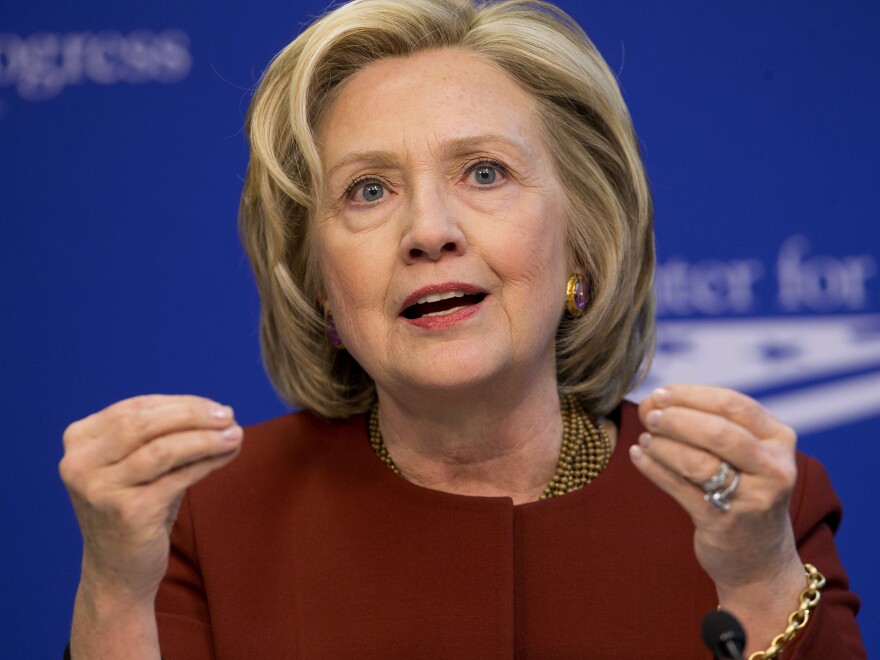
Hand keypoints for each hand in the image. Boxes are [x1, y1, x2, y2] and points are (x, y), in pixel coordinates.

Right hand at [60, 394, 242, 603]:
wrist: (117, 572)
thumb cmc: (136, 509)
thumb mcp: (140, 465)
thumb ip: (166, 435)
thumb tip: (220, 413)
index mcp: (78, 441)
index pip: (135, 408)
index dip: (180, 403)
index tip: (215, 407)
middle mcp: (80, 463)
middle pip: (146, 423)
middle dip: (194, 414)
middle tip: (228, 416)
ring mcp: (101, 489)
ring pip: (164, 448)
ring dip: (206, 438)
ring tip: (236, 434)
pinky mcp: (128, 513)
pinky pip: (178, 477)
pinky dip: (208, 462)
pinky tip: (229, 455)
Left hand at [631, 384, 801, 592]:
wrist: (761, 560)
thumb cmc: (744, 492)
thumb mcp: (745, 454)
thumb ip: (707, 423)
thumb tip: (654, 401)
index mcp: (779, 440)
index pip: (733, 404)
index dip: (691, 395)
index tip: (660, 393)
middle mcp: (774, 468)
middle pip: (717, 432)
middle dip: (676, 419)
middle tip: (649, 415)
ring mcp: (753, 498)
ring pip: (698, 462)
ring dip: (663, 445)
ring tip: (645, 438)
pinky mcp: (725, 523)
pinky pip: (680, 488)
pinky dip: (654, 468)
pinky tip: (638, 456)